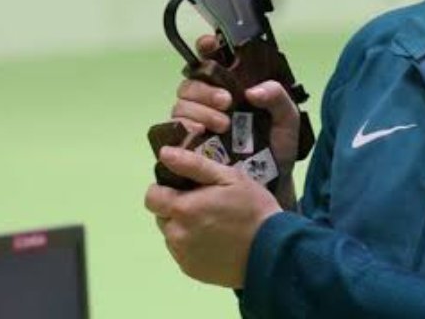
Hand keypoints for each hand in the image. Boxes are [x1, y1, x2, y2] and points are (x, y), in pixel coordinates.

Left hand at [144, 146, 281, 287]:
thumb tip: (164, 153)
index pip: (151, 196)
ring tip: (212, 223)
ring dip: (183, 227)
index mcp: (182, 209)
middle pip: (162, 216)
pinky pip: (182, 252)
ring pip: (171, 234)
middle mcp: (176, 235)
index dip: (165, 189)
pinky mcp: (192, 270)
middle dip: (176, 207)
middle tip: (204, 204)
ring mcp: (183, 256)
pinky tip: (215, 241)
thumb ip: (193, 164)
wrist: (273, 252)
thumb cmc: (253, 208)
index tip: (185, 187)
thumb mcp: (229, 177)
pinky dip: (192, 245)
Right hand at [170, 35, 303, 180]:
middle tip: (227, 101)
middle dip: (205, 89)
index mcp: (230, 89)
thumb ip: (278, 97)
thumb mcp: (286, 120)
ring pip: (181, 105)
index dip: (205, 48)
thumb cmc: (277, 149)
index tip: (209, 44)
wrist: (272, 184)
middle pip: (190, 83)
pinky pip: (174, 130)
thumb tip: (253, 91)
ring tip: (223, 124)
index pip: (211, 61)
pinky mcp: (187, 145)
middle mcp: (208, 103)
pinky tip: (200, 134)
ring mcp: (196, 123)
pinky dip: (185, 128)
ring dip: (199, 110)